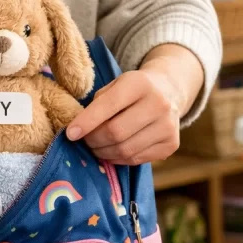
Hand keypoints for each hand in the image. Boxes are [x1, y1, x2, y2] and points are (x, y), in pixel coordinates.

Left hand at [65, 67, 181, 165]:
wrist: (169, 91)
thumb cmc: (133, 90)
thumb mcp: (116, 85)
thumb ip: (98, 103)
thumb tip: (77, 131)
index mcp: (140, 83)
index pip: (108, 105)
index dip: (86, 122)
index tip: (70, 134)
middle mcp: (159, 104)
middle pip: (116, 132)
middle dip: (94, 140)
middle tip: (85, 141)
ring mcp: (168, 126)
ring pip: (125, 150)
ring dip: (104, 153)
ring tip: (97, 147)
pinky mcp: (171, 144)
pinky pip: (136, 159)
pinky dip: (118, 159)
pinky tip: (113, 151)